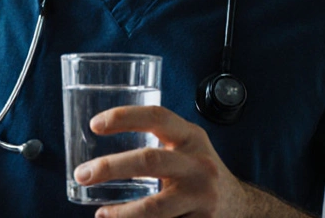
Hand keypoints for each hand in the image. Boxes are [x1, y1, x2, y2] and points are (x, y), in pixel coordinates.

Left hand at [73, 105, 248, 217]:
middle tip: (82, 174)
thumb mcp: (186, 147)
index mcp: (191, 137)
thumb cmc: (199, 171)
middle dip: (111, 167)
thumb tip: (99, 151)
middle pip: (149, 161)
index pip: (156, 117)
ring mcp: (202, 196)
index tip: (95, 125)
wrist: (242, 205)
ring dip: (123, 213)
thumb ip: (156, 142)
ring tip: (101, 215)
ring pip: (155, 207)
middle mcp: (198, 164)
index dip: (124, 117)